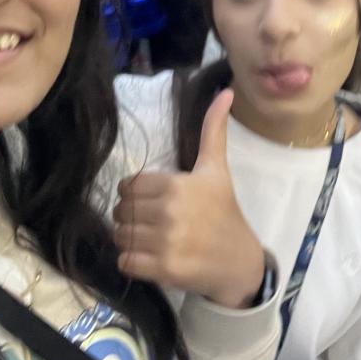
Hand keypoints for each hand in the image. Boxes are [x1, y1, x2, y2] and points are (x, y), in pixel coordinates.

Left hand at [113, 90, 265, 307]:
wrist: (239, 261)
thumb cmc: (225, 212)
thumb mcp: (217, 169)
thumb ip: (213, 131)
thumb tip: (226, 91)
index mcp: (178, 184)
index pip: (129, 186)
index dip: (135, 195)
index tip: (153, 202)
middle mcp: (170, 211)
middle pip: (122, 211)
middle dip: (130, 217)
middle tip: (151, 223)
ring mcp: (166, 242)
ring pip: (120, 235)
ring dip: (129, 239)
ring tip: (150, 240)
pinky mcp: (163, 269)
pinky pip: (124, 261)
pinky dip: (131, 261)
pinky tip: (150, 258)